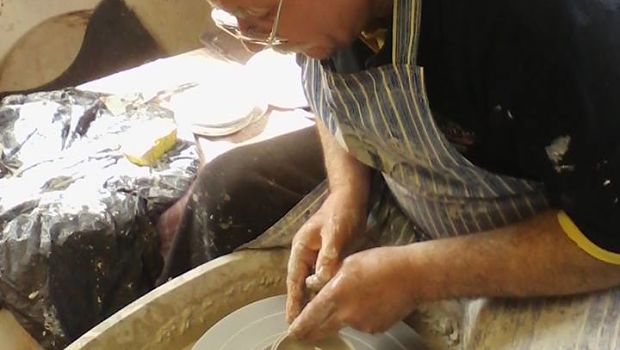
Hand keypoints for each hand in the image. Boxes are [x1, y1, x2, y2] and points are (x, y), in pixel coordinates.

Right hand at [286, 190, 366, 323]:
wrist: (351, 196)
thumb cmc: (341, 212)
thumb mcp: (335, 233)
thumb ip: (329, 255)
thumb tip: (321, 279)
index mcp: (301, 247)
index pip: (294, 278)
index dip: (293, 299)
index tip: (290, 318)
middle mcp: (306, 253)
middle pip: (300, 283)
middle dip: (299, 303)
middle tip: (298, 326)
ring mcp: (317, 255)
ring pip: (311, 282)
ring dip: (311, 298)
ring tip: (311, 321)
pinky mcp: (329, 256)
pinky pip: (324, 277)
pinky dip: (324, 290)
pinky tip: (329, 302)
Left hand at [288, 246, 416, 340]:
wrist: (412, 275)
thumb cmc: (380, 263)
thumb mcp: (348, 262)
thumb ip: (328, 278)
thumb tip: (314, 286)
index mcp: (337, 294)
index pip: (310, 317)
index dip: (298, 327)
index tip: (291, 332)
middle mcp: (346, 314)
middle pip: (321, 330)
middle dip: (309, 333)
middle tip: (301, 334)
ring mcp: (361, 324)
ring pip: (342, 325)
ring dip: (338, 319)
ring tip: (354, 298)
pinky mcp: (375, 329)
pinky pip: (359, 325)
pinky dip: (358, 317)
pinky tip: (369, 302)